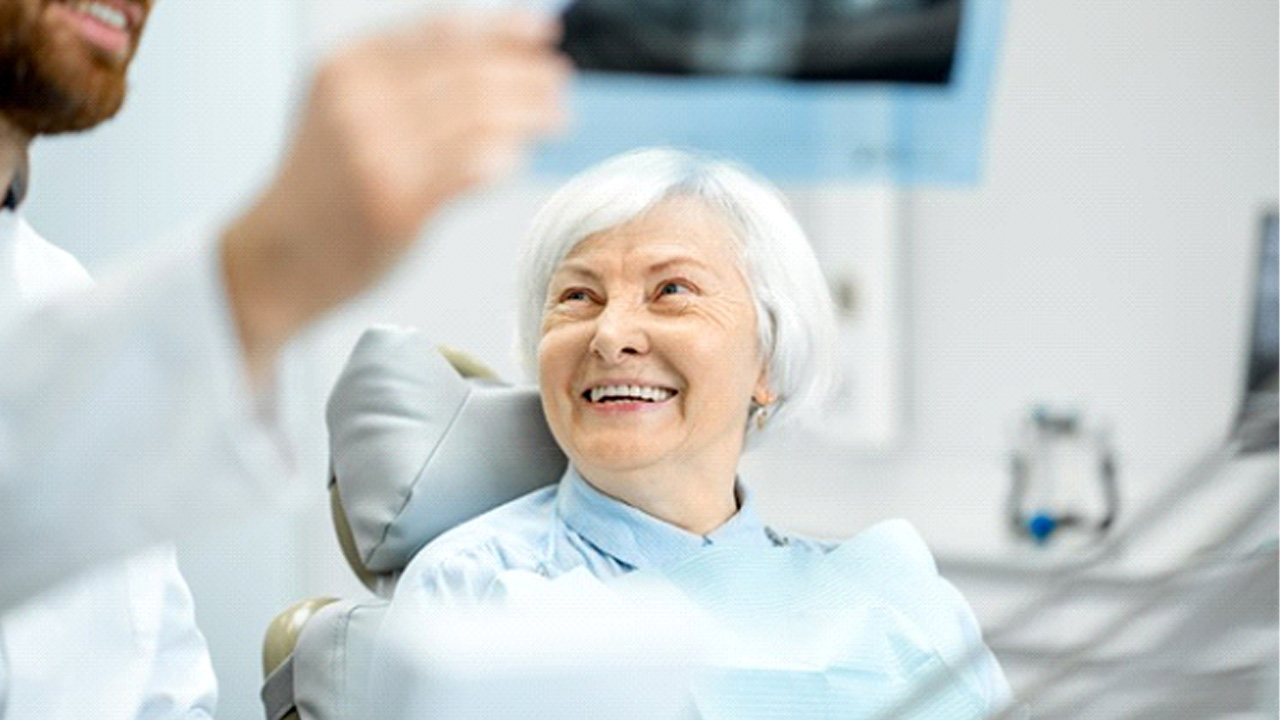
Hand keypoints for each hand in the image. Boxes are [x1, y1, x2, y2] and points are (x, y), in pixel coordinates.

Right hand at [221, 11, 569, 380]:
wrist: (276, 256)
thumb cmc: (322, 186)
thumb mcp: (346, 109)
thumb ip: (407, 81)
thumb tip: (495, 54)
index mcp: (348, 67)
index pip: (443, 34)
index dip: (502, 31)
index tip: (541, 32)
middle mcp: (360, 103)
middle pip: (469, 74)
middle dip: (527, 75)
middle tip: (559, 84)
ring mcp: (377, 155)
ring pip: (478, 119)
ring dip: (528, 114)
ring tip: (557, 117)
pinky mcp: (395, 205)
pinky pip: (469, 171)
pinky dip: (501, 158)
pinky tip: (516, 157)